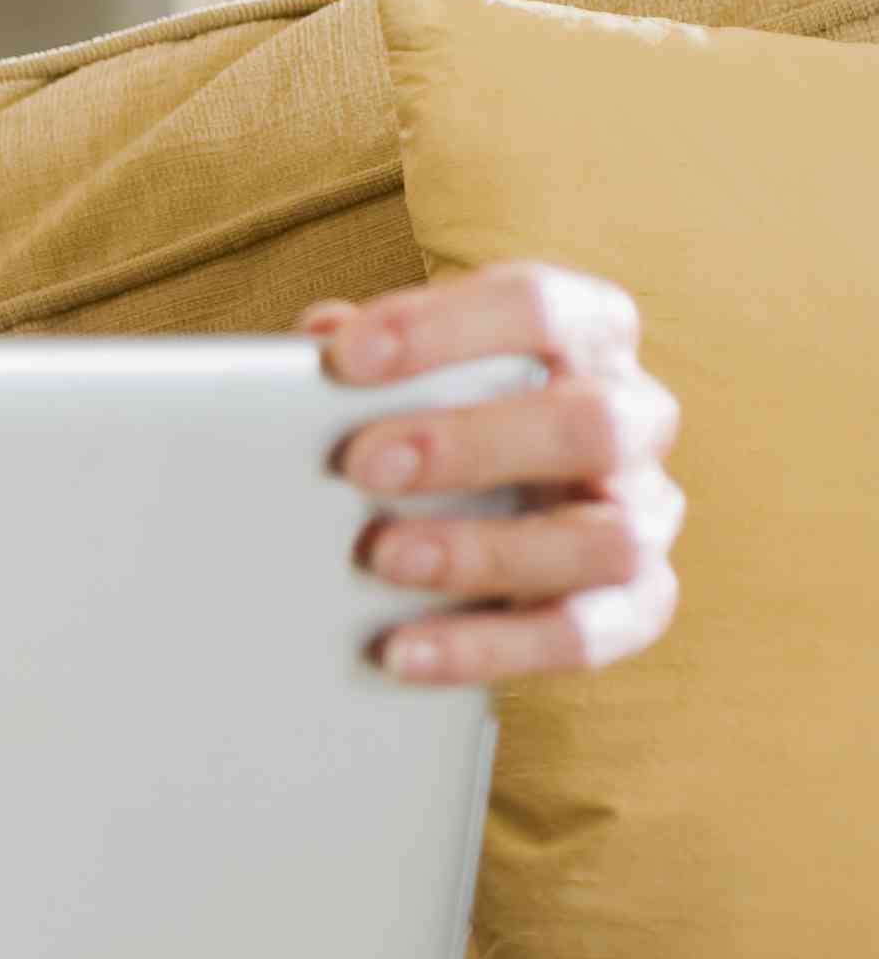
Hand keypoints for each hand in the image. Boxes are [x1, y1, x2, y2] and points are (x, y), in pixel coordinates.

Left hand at [311, 266, 682, 682]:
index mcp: (586, 336)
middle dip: (473, 443)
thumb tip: (313, 348)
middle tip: (361, 463)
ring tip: (381, 557)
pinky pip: (584, 634)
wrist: (484, 509)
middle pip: (592, 423)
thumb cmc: (436, 413)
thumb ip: (364, 355)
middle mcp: (635, 420)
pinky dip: (490, 647)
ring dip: (485, 551)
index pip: (539, 307)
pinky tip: (403, 650)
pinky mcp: (635, 603)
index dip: (444, 327)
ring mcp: (645, 515)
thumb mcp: (403, 374)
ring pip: (604, 539)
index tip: (346, 357)